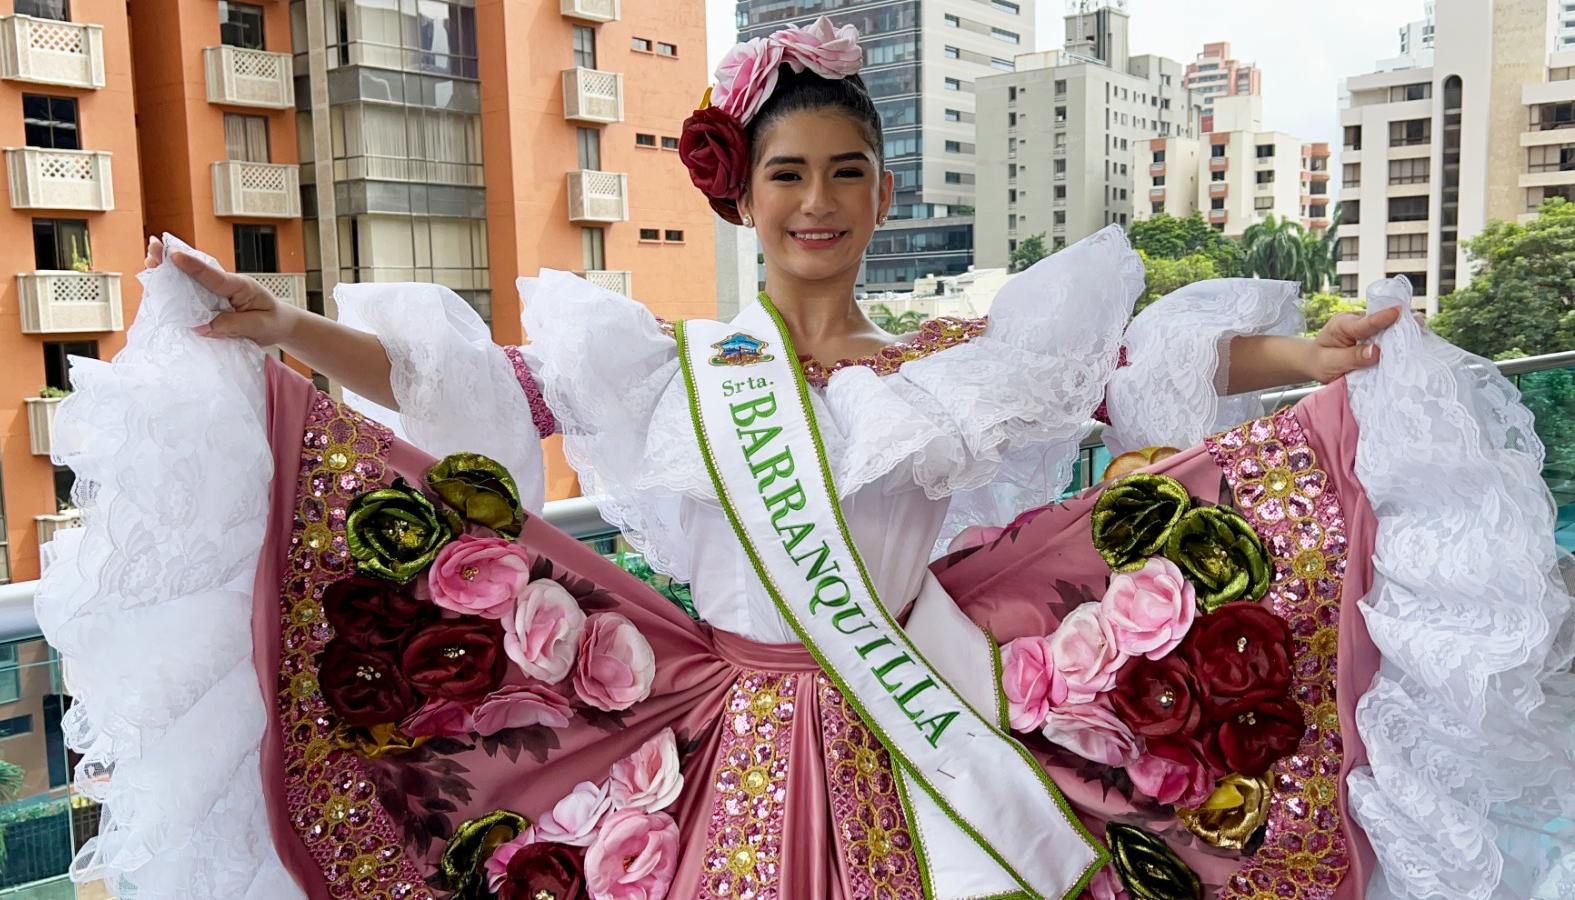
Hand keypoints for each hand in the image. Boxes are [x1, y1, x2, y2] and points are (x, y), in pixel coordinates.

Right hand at [146, 235, 296, 344]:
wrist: (280, 324)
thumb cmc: (272, 322)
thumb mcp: (258, 326)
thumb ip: (232, 326)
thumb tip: (201, 327)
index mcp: (240, 286)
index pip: (215, 276)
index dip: (193, 266)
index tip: (175, 256)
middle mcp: (225, 285)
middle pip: (196, 272)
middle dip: (173, 259)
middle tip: (153, 245)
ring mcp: (217, 292)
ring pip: (191, 280)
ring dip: (169, 271)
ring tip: (149, 258)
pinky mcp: (211, 300)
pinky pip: (192, 293)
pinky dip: (175, 288)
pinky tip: (157, 281)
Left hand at [1306, 307, 1417, 383]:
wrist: (1315, 362)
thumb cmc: (1320, 362)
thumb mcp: (1329, 364)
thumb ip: (1351, 358)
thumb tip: (1376, 352)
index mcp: (1342, 325)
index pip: (1364, 322)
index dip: (1382, 317)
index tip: (1397, 312)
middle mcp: (1357, 321)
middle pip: (1382, 320)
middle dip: (1401, 323)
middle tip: (1420, 327)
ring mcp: (1367, 327)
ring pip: (1389, 326)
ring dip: (1403, 331)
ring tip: (1422, 334)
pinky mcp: (1375, 334)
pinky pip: (1389, 334)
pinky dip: (1400, 339)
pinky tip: (1413, 344)